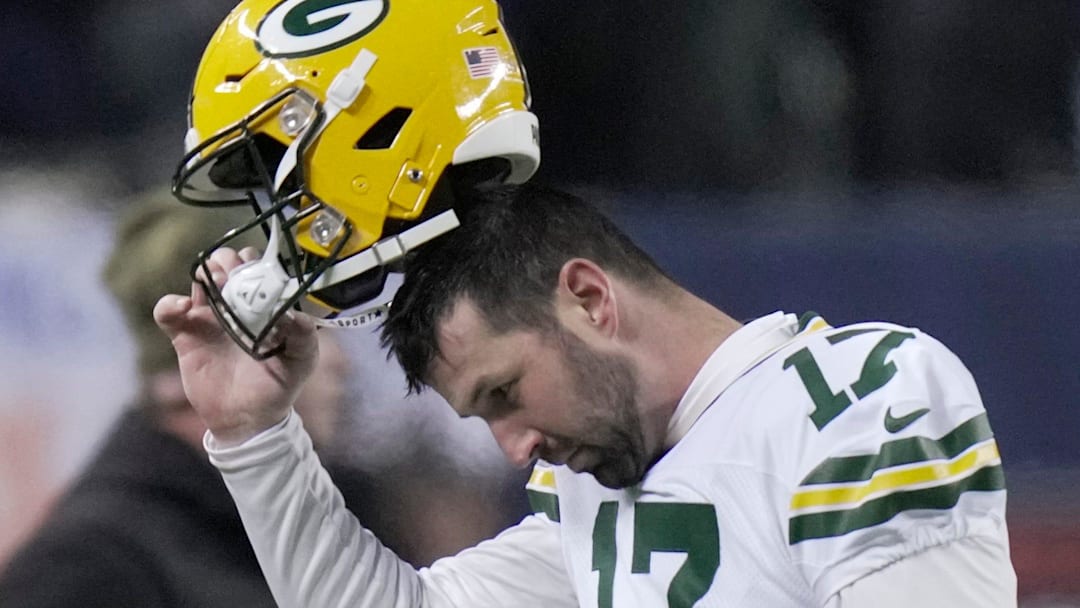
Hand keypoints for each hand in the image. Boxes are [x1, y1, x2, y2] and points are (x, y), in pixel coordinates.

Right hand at [153, 247, 318, 444]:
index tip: (256, 271)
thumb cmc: (278, 386)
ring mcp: (210, 318)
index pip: (259, 268)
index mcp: (264, 306)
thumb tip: (297, 315)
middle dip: (228, 260)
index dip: (256, 263)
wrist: (247, 419)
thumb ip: (303, 338)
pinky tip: (183, 308)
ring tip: (213, 285)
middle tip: (231, 274)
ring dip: (205, 273)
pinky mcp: (185, 335)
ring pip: (200, 279)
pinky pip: (168, 312)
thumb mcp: (300, 362)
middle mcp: (237, 305)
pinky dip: (169, 304)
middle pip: (227, 265)